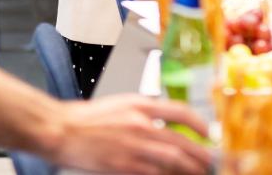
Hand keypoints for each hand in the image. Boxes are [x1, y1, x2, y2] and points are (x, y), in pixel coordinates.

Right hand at [42, 94, 210, 174]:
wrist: (61, 130)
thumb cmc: (86, 118)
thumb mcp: (121, 103)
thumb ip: (145, 111)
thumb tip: (166, 123)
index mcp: (140, 105)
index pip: (180, 112)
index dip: (199, 123)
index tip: (207, 131)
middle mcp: (141, 125)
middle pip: (181, 142)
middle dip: (200, 153)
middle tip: (210, 160)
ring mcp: (134, 148)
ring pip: (173, 161)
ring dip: (189, 168)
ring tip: (199, 172)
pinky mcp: (124, 167)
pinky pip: (155, 174)